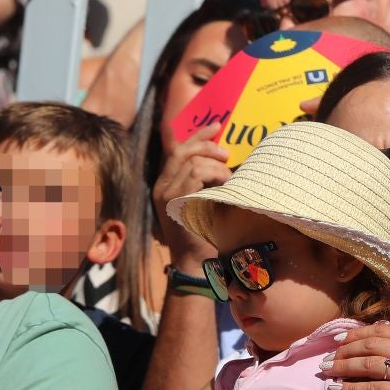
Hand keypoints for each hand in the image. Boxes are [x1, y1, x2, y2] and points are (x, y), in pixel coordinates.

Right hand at [152, 124, 231, 266]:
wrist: (196, 263)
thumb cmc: (206, 235)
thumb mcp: (205, 201)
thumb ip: (207, 182)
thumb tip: (225, 159)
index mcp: (165, 185)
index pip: (177, 151)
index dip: (197, 136)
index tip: (217, 127)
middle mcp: (161, 187)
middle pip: (180, 151)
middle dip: (206, 144)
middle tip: (227, 153)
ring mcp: (166, 194)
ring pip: (190, 161)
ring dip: (214, 165)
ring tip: (228, 177)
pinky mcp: (176, 201)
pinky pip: (195, 174)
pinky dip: (214, 174)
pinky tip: (225, 182)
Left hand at [319, 321, 389, 389]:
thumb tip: (388, 336)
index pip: (382, 330)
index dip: (356, 333)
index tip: (339, 339)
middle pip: (371, 344)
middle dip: (345, 349)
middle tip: (327, 357)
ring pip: (367, 364)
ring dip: (342, 367)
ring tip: (326, 371)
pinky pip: (371, 388)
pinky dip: (351, 389)